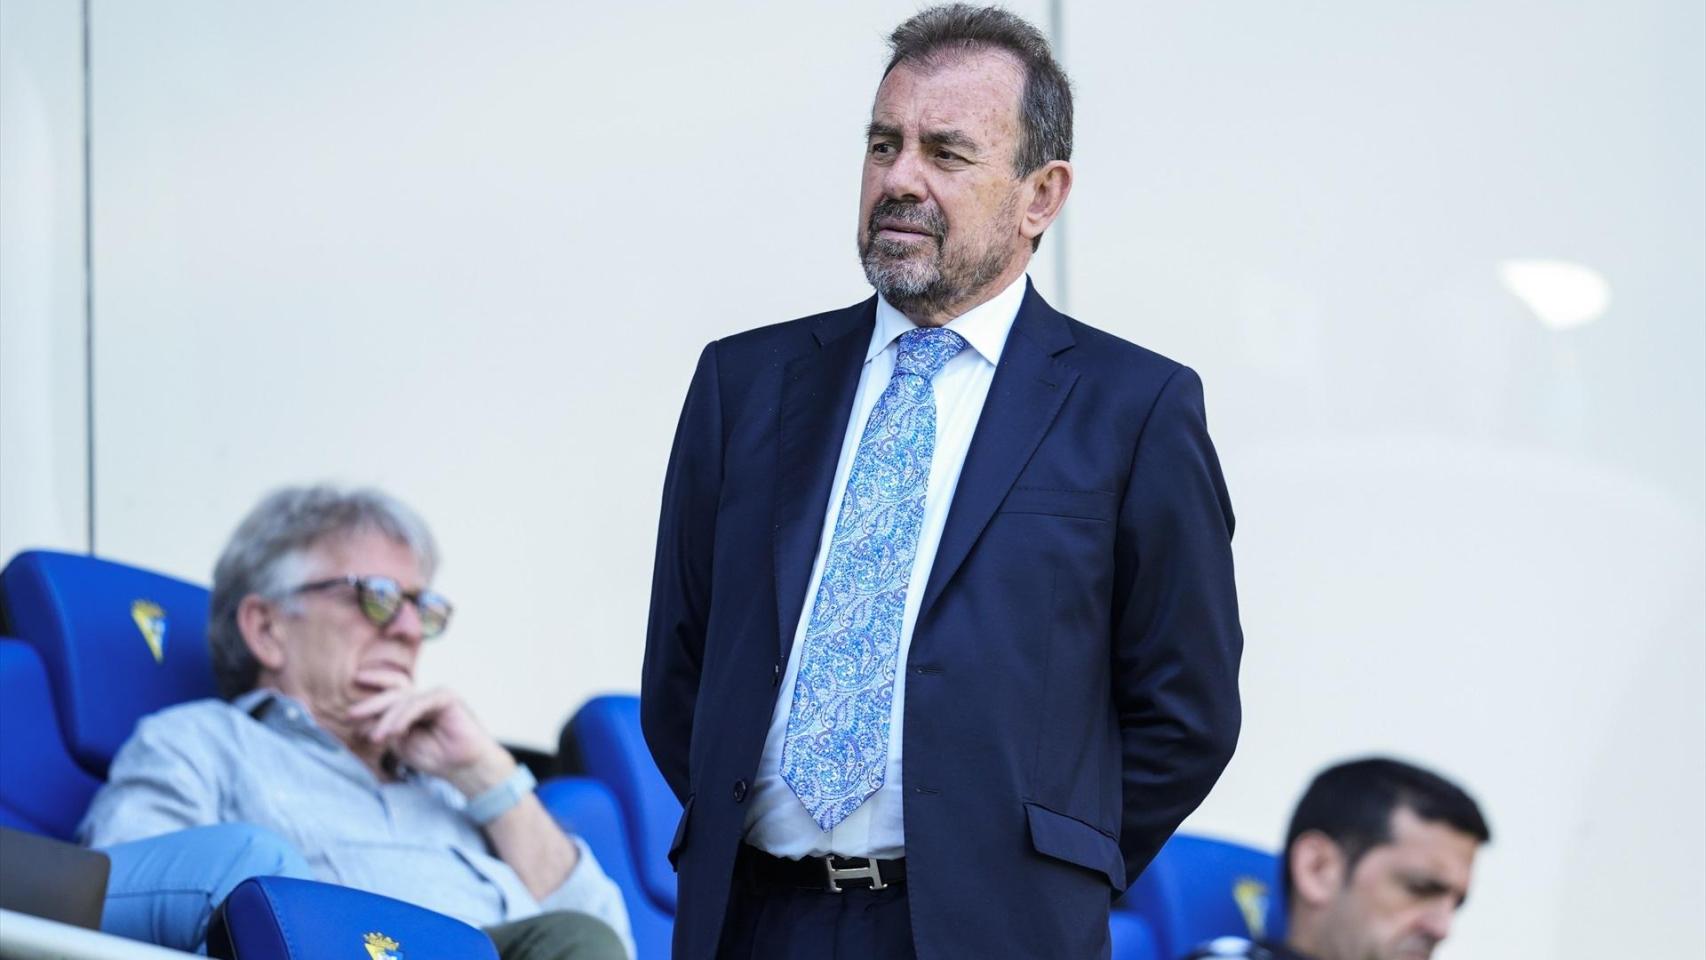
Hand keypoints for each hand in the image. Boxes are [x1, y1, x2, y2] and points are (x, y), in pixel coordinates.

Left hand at [348, 669, 513, 795]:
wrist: (465, 768)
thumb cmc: (436, 757)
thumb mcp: (401, 744)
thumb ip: (385, 730)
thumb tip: (359, 724)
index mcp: (413, 705)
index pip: (392, 688)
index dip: (375, 680)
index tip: (355, 681)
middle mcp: (423, 697)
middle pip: (393, 693)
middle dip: (371, 704)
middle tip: (351, 715)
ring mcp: (435, 695)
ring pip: (403, 700)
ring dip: (386, 720)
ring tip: (375, 738)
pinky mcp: (446, 697)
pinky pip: (419, 704)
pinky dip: (404, 717)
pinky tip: (395, 732)